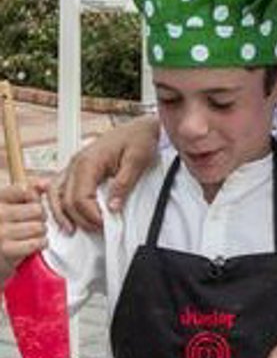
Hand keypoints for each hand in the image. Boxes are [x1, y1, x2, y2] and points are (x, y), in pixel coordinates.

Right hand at [0, 182, 49, 285]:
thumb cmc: (2, 233)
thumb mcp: (9, 209)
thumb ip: (27, 194)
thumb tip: (45, 183)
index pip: (24, 190)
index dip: (34, 199)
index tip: (31, 207)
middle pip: (37, 210)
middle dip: (40, 219)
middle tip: (32, 226)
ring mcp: (1, 232)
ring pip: (39, 227)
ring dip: (40, 234)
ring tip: (30, 237)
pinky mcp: (6, 250)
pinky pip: (37, 242)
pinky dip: (39, 244)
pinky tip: (32, 245)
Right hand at [48, 116, 159, 233]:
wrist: (141, 127)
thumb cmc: (140, 139)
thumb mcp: (137, 160)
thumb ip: (123, 184)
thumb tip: (113, 207)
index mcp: (89, 161)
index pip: (80, 197)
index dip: (90, 216)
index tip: (105, 225)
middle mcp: (76, 163)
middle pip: (67, 199)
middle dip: (80, 219)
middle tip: (98, 230)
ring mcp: (74, 165)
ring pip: (56, 194)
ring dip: (62, 214)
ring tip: (71, 230)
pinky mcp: (78, 167)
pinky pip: (60, 187)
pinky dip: (59, 202)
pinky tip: (64, 214)